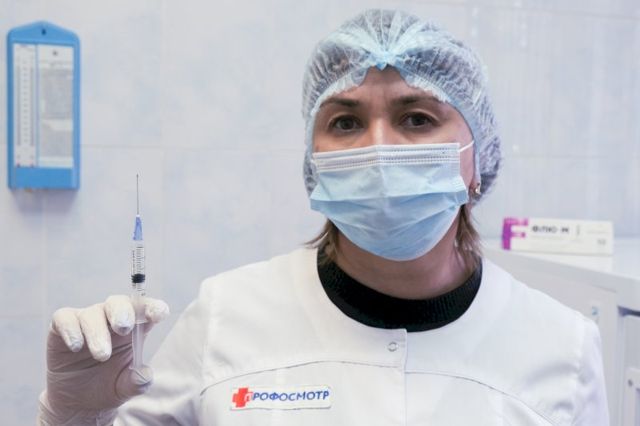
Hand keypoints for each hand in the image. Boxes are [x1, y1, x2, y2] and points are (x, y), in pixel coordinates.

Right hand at [38, 295, 169, 424]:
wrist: (77, 402)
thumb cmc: (108, 386)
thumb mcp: (125, 388)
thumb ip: (137, 382)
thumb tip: (143, 375)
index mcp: (135, 328)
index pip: (146, 309)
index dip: (153, 307)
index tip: (158, 314)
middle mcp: (111, 319)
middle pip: (119, 302)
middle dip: (123, 312)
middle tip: (124, 328)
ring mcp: (87, 321)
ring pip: (92, 313)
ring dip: (97, 332)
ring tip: (101, 356)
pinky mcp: (63, 327)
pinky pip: (64, 318)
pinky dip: (71, 330)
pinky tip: (76, 347)